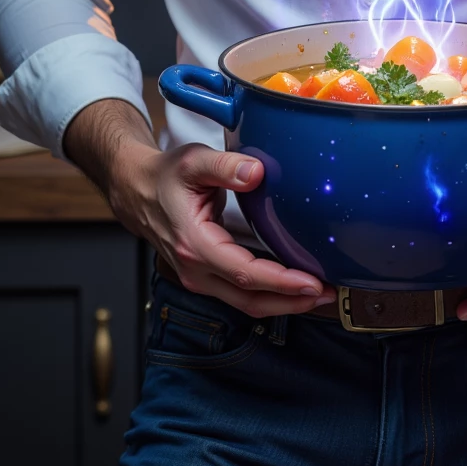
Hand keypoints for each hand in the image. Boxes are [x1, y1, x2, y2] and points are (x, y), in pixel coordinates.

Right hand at [64, 99, 336, 317]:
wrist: (137, 191)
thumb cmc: (166, 176)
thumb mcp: (193, 161)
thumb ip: (225, 166)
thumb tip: (256, 172)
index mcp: (195, 244)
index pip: (245, 273)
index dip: (281, 282)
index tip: (312, 282)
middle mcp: (196, 270)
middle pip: (250, 300)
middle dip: (292, 302)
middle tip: (329, 293)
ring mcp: (200, 278)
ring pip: (247, 305)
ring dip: (284, 303)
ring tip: (319, 294)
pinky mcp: (206, 277)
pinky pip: (241, 296)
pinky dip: (269, 296)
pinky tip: (293, 286)